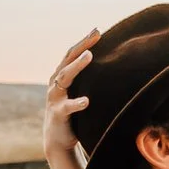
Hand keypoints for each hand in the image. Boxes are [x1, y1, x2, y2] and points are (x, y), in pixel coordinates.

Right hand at [43, 28, 98, 168]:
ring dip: (76, 67)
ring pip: (64, 78)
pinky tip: (87, 101)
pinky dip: (76, 103)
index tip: (98, 30)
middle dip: (82, 46)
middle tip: (96, 35)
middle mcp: (56, 83)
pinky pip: (67, 107)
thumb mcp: (79, 92)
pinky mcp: (58, 114)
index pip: (72, 54)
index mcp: (61, 75)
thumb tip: (113, 65)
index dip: (84, 42)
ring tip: (90, 57)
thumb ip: (89, 80)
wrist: (57, 139)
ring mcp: (55, 97)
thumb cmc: (72, 112)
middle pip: (68, 60)